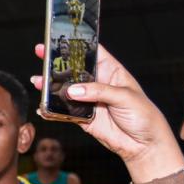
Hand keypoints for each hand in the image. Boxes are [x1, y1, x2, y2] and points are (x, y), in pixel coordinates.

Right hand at [29, 42, 183, 181]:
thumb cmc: (144, 115)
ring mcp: (89, 101)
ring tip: (38, 81)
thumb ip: (99, 91)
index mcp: (111, 71)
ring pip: (66, 90)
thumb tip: (73, 90)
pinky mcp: (84, 118)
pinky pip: (65, 112)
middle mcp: (98, 84)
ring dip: (51, 86)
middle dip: (57, 63)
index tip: (61, 38)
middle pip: (74, 70)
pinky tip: (44, 106)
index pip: (92, 52)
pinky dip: (53, 110)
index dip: (77, 45)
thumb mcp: (125, 97)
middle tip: (41, 54)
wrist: (145, 145)